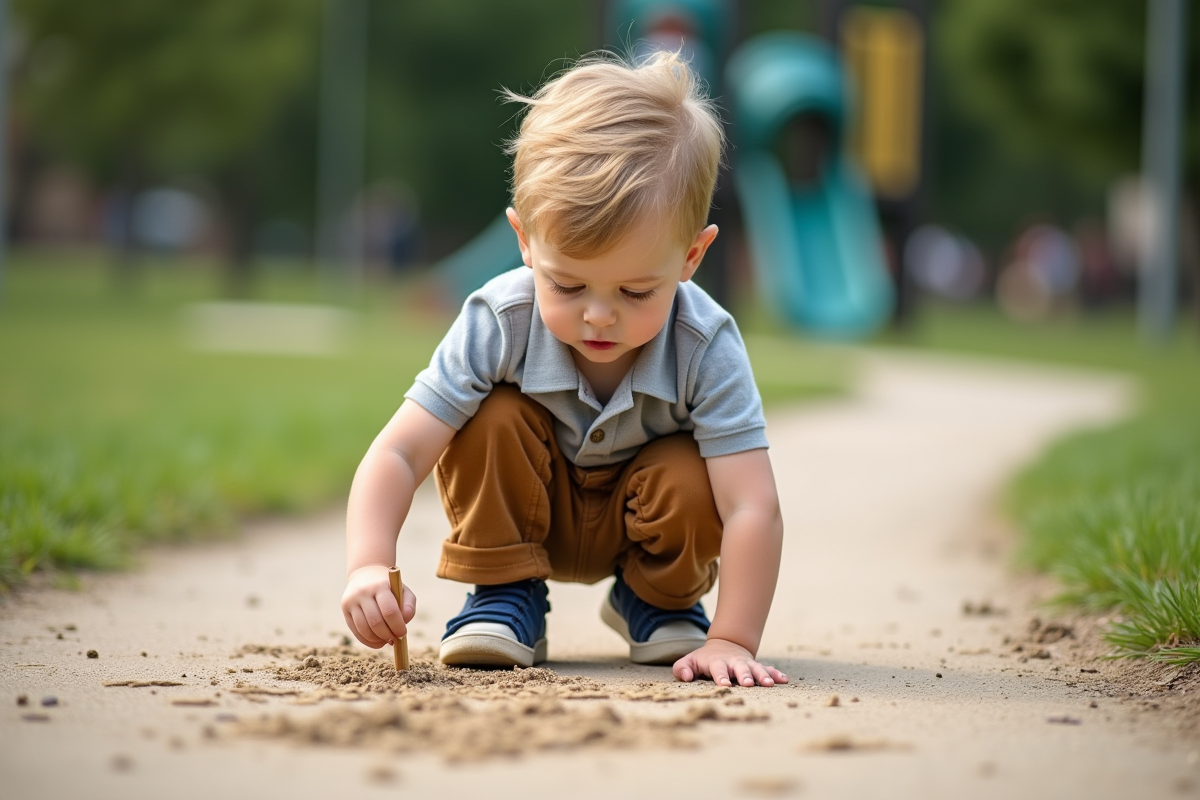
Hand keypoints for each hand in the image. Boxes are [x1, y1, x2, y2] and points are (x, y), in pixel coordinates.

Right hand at [341, 564, 416, 648]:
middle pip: (375, 622)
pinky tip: (378, 641)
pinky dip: (368, 641)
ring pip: (364, 629)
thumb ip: (409, 606)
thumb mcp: (403, 591)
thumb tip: (404, 622)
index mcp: (380, 585)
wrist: (367, 574)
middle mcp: (363, 592)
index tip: (403, 632)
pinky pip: (356, 631)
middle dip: (388, 635)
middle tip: (395, 639)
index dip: (397, 626)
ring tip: (387, 640)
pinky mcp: (345, 610)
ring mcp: (351, 601)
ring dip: (377, 640)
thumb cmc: (390, 586)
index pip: (389, 611)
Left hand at [673, 638, 788, 686]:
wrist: (724, 646)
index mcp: (717, 662)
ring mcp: (746, 664)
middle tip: (747, 683)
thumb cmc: (704, 659)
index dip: (721, 676)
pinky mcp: (756, 666)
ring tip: (769, 684)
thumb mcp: (689, 661)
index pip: (718, 669)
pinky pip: (768, 669)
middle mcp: (734, 662)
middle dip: (744, 675)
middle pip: (740, 668)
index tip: (724, 684)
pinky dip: (776, 674)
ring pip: (756, 668)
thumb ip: (682, 668)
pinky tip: (784, 680)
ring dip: (763, 676)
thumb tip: (686, 676)